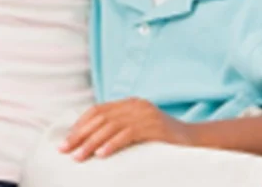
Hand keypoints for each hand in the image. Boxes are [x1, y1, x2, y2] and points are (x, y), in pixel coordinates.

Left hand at [59, 98, 194, 159]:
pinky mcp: (155, 127)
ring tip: (78, 157)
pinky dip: (112, 145)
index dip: (79, 125)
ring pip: (110, 127)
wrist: (196, 141)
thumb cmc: (163, 140)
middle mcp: (135, 105)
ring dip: (91, 143)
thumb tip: (87, 141)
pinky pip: (128, 135)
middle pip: (100, 118)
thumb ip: (118, 128)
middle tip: (64, 150)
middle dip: (80, 135)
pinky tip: (101, 155)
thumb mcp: (138, 130)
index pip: (97, 111)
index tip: (66, 140)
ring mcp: (145, 114)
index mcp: (129, 103)